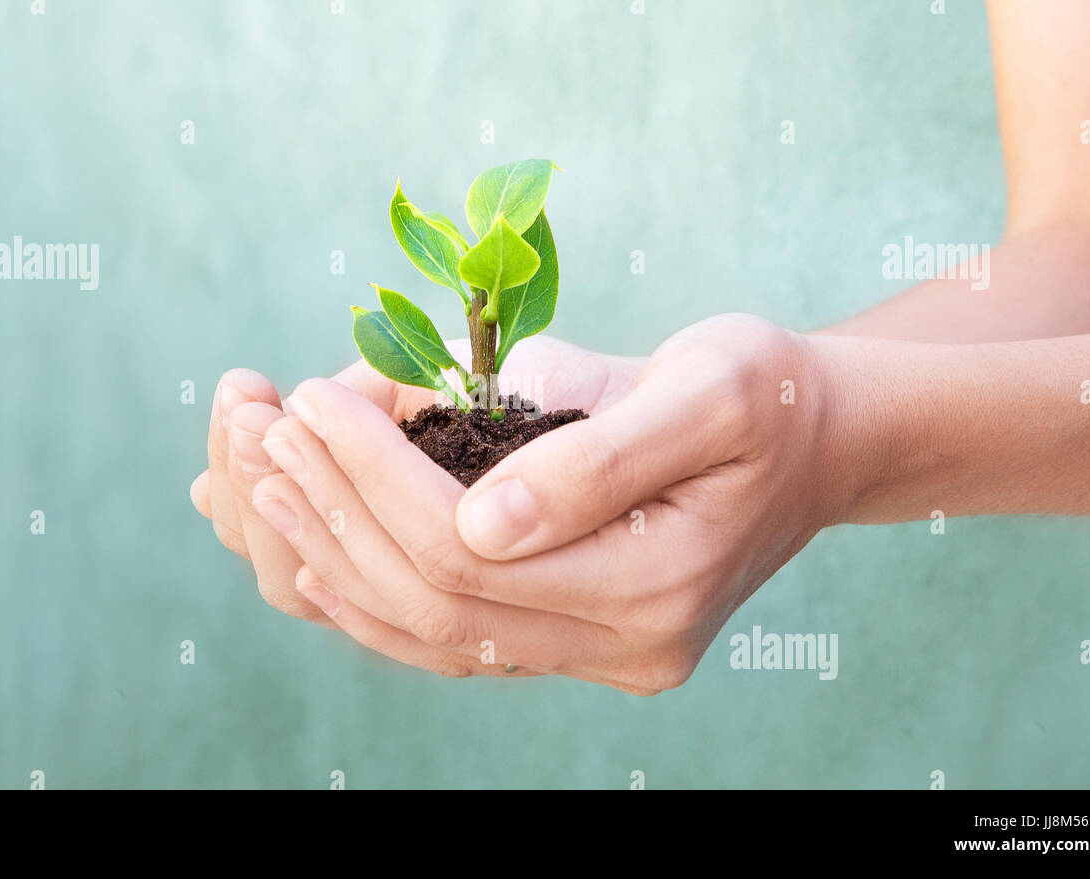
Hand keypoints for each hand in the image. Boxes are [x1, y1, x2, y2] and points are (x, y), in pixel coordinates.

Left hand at [245, 314, 854, 691]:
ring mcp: (601, 657)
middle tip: (269, 435)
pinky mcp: (579, 641)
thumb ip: (599, 456)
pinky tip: (319, 557)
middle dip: (338, 514)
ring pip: (433, 635)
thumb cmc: (769, 393)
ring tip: (268, 487)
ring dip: (339, 559)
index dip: (376, 480)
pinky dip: (376, 599)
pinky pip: (456, 640)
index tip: (314, 402)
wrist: (821, 440)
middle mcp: (626, 647)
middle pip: (437, 602)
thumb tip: (481, 522)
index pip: (470, 553)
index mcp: (656, 586)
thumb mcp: (708, 391)